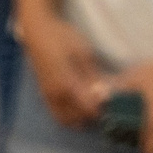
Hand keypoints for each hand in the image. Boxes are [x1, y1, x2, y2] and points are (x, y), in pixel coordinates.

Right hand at [22, 14, 109, 129]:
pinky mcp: (43, 95)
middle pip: (77, 119)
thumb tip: (105, 93)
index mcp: (66, 84)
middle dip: (93, 117)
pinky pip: (57, 115)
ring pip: (65, 120)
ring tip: (96, 108)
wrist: (37, 32)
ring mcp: (47, 97)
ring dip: (81, 119)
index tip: (115, 104)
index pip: (88, 109)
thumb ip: (93, 76)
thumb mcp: (83, 53)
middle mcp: (54, 95)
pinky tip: (82, 107)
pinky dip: (70, 117)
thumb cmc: (62, 38)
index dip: (103, 110)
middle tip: (107, 107)